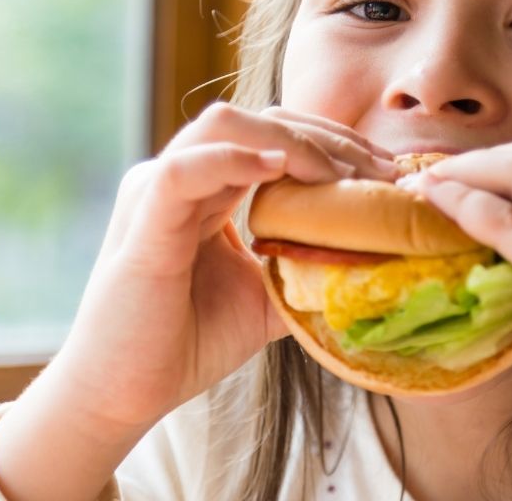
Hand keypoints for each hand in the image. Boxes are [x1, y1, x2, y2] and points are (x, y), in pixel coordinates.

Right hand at [50, 103, 399, 431]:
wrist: (123, 393)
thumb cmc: (187, 342)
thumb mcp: (267, 298)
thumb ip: (308, 270)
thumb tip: (376, 262)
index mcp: (208, 186)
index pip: (274, 134)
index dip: (334, 142)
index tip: (388, 171)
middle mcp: (180, 175)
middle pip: (259, 118)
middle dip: (326, 136)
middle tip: (380, 171)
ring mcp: (156, 192)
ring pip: (223, 125)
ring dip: (291, 141)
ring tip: (338, 175)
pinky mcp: (143, 223)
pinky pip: (184, 169)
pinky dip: (233, 159)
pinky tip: (277, 167)